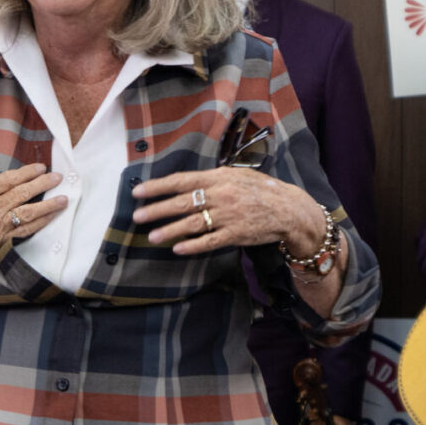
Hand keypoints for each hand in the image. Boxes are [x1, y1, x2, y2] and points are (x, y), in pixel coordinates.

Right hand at [0, 131, 67, 274]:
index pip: (10, 180)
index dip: (28, 173)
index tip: (41, 167)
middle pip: (23, 195)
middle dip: (43, 186)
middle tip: (59, 178)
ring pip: (27, 216)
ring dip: (47, 207)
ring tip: (63, 200)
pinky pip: (22, 234)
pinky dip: (38, 226)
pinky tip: (48, 220)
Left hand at [132, 168, 323, 255]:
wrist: (288, 209)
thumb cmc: (261, 190)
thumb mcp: (237, 175)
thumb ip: (212, 179)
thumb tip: (185, 182)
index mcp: (218, 177)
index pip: (181, 181)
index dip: (158, 187)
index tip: (138, 193)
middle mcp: (221, 195)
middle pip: (182, 203)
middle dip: (157, 210)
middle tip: (137, 217)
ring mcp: (228, 215)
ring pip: (192, 223)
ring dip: (170, 230)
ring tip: (152, 237)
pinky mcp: (235, 234)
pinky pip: (210, 241)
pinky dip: (193, 245)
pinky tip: (178, 249)